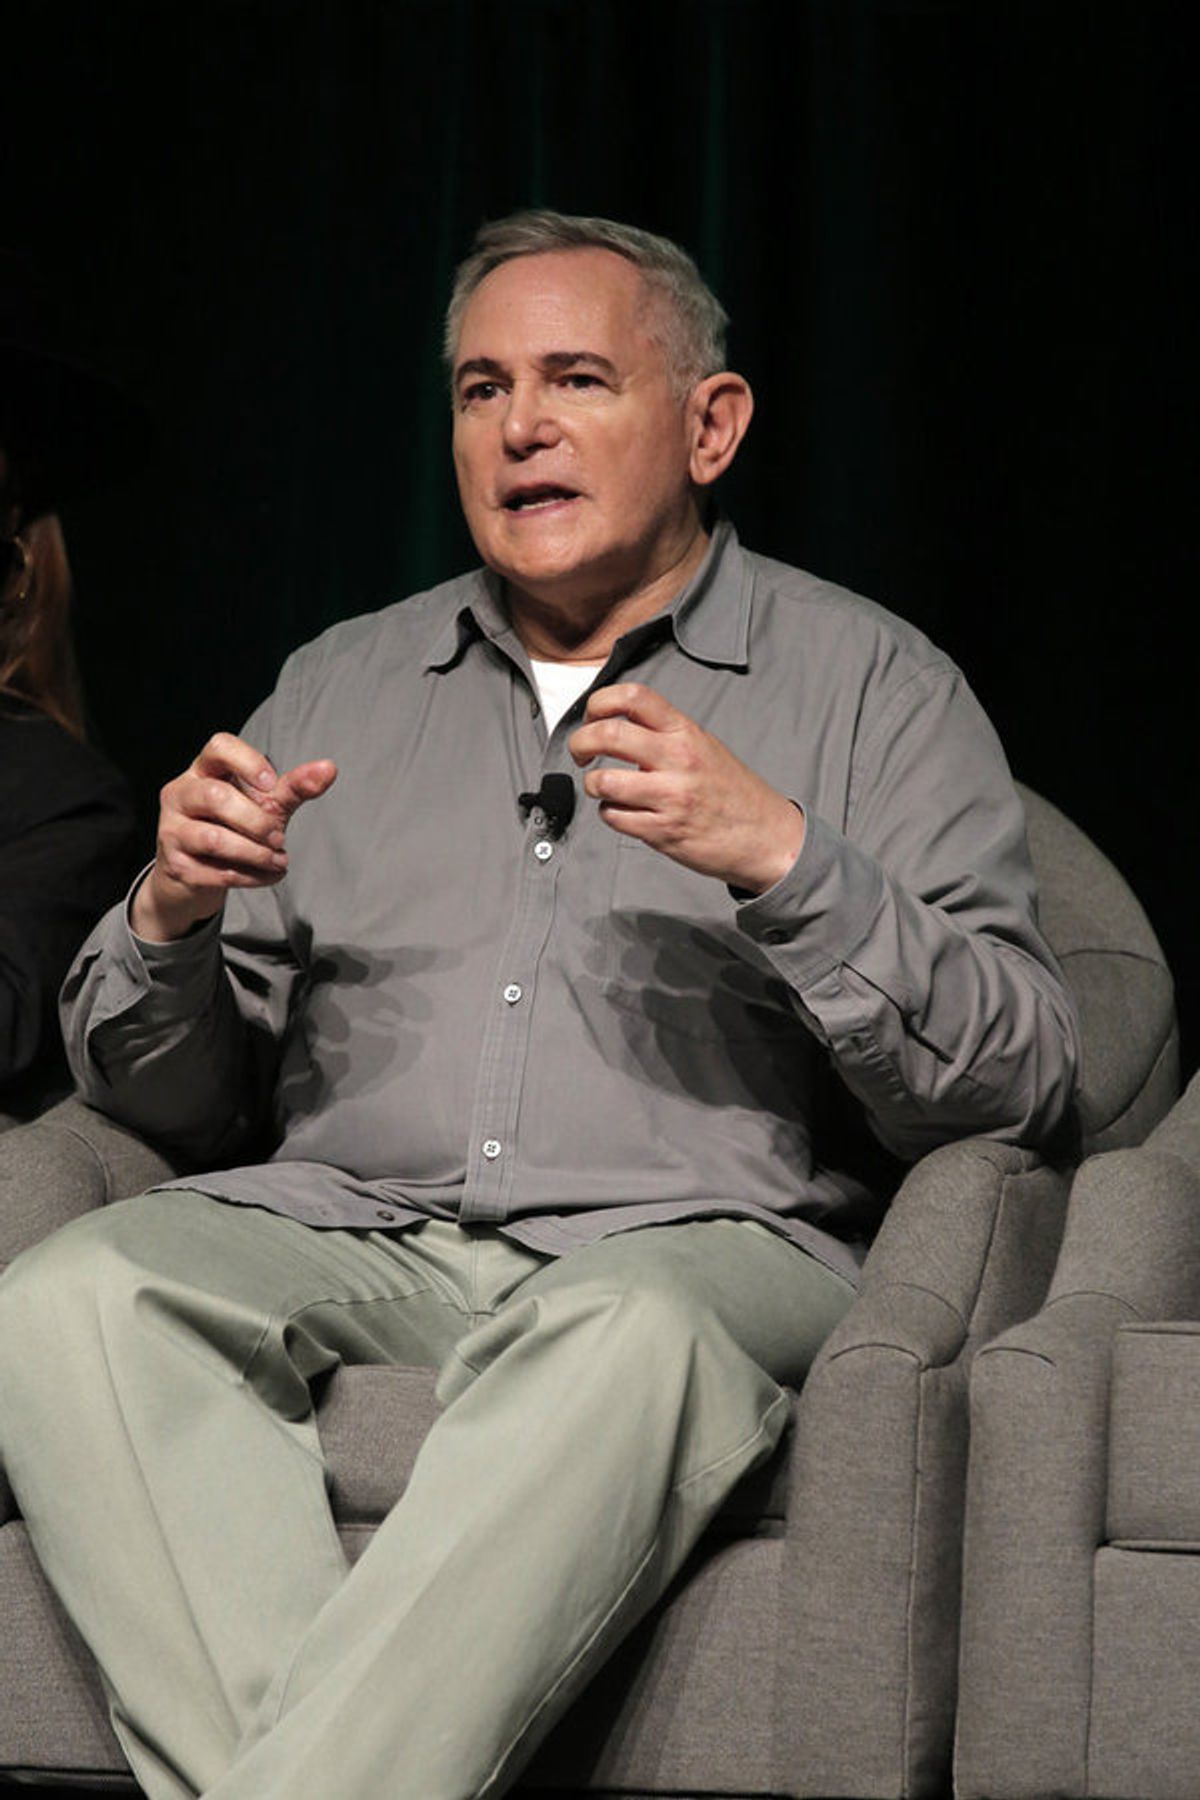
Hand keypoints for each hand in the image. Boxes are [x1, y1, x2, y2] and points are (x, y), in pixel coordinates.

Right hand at [131, 732, 337, 941]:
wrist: (198, 874)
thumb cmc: (234, 827)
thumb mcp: (265, 804)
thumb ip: (295, 787)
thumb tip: (329, 768)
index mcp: (203, 770)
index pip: (219, 747)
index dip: (248, 762)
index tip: (271, 784)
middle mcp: (180, 794)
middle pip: (216, 796)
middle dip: (257, 821)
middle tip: (280, 837)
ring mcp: (172, 830)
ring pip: (215, 839)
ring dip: (257, 854)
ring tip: (279, 861)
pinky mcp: (175, 866)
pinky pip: (217, 872)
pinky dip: (251, 877)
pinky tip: (267, 876)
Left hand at [568, 682, 804, 892]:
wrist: (767, 835)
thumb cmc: (733, 792)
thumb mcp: (705, 746)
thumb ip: (664, 734)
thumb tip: (617, 727)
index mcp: (685, 732)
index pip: (633, 697)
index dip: (600, 702)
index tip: (592, 717)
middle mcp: (678, 759)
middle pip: (607, 735)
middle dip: (580, 743)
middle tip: (580, 753)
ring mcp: (670, 796)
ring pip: (604, 781)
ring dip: (594, 784)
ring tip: (604, 787)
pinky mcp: (663, 831)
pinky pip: (614, 817)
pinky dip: (611, 814)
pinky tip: (625, 812)